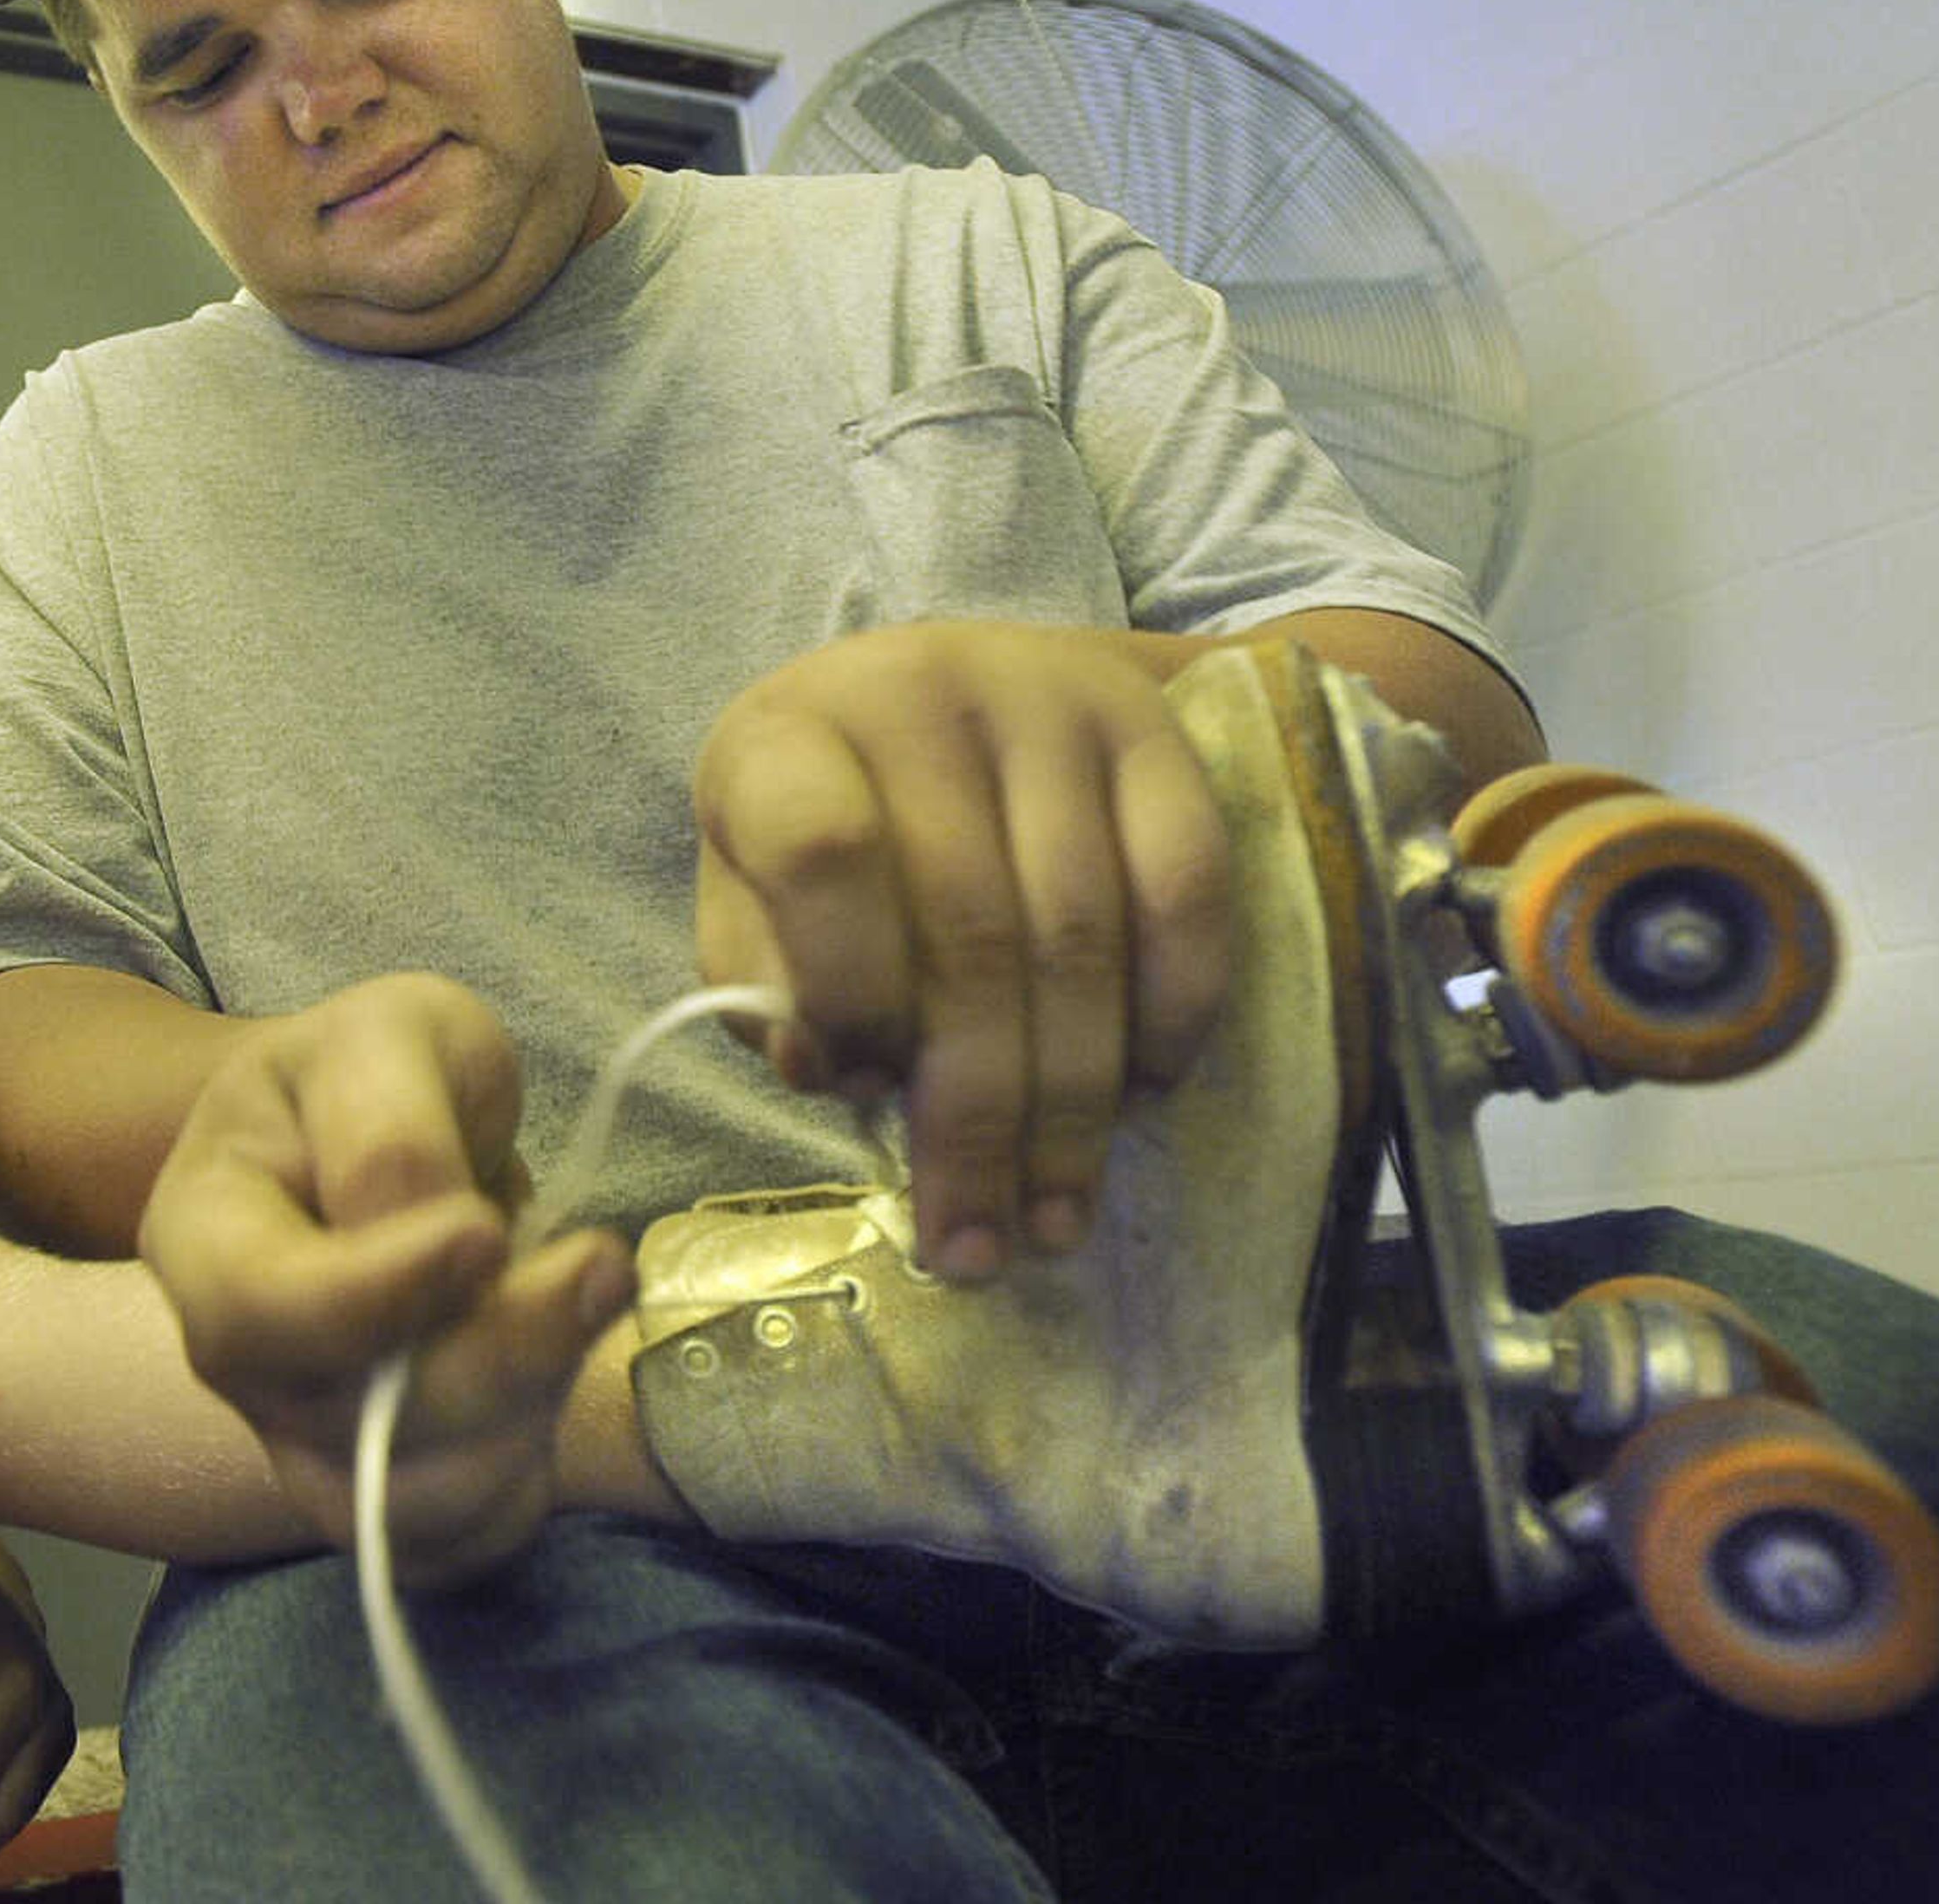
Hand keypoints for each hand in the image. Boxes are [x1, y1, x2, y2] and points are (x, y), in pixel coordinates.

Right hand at [136, 973, 631, 1584]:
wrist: (374, 1132)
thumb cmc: (377, 1073)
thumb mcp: (390, 1036)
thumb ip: (396, 1127)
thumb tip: (447, 1241)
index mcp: (202, 1230)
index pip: (261, 1307)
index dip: (382, 1291)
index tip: (486, 1230)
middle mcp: (235, 1361)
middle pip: (346, 1422)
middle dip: (496, 1355)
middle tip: (601, 1267)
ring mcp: (300, 1439)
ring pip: (407, 1503)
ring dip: (527, 1417)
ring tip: (586, 1306)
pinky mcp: (377, 1494)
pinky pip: (452, 1545)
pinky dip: (523, 1486)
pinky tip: (551, 1390)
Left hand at [692, 621, 1233, 1280]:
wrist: (947, 691)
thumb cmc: (828, 822)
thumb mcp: (751, 893)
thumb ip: (766, 986)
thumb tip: (828, 1070)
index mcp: (790, 734)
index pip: (824, 849)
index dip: (850, 987)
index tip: (860, 1096)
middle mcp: (924, 694)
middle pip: (972, 931)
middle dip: (980, 1118)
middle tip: (980, 1247)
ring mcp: (1052, 702)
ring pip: (1083, 932)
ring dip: (1074, 1103)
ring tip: (1054, 1216)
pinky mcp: (1153, 730)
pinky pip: (1187, 890)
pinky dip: (1172, 1013)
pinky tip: (1142, 1098)